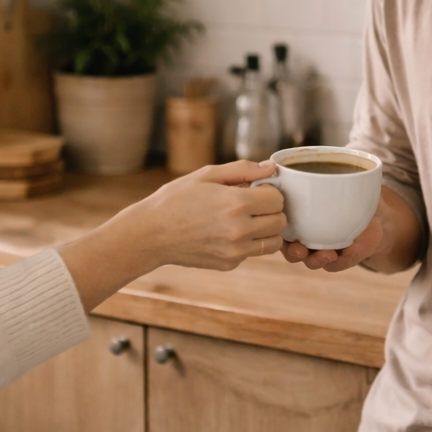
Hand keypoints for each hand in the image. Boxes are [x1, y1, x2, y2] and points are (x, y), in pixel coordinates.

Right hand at [125, 160, 287, 270]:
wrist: (151, 234)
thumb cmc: (176, 199)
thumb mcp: (206, 175)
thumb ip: (242, 169)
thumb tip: (271, 167)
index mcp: (236, 204)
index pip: (278, 199)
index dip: (270, 191)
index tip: (257, 189)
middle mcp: (240, 230)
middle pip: (280, 221)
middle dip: (272, 210)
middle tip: (254, 204)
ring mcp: (235, 251)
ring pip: (273, 241)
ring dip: (266, 229)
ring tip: (246, 219)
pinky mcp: (229, 264)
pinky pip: (253, 252)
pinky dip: (249, 242)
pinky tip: (228, 232)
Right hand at [280, 185, 421, 273]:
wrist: (378, 210)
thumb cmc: (347, 191)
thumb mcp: (332, 178)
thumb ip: (314, 171)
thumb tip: (286, 159)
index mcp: (298, 219)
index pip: (281, 227)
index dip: (276, 230)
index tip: (279, 226)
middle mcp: (307, 238)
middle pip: (292, 250)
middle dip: (293, 253)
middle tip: (298, 249)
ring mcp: (325, 249)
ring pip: (313, 261)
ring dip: (316, 260)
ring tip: (325, 254)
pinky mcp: (345, 257)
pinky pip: (339, 264)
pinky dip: (340, 261)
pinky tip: (344, 253)